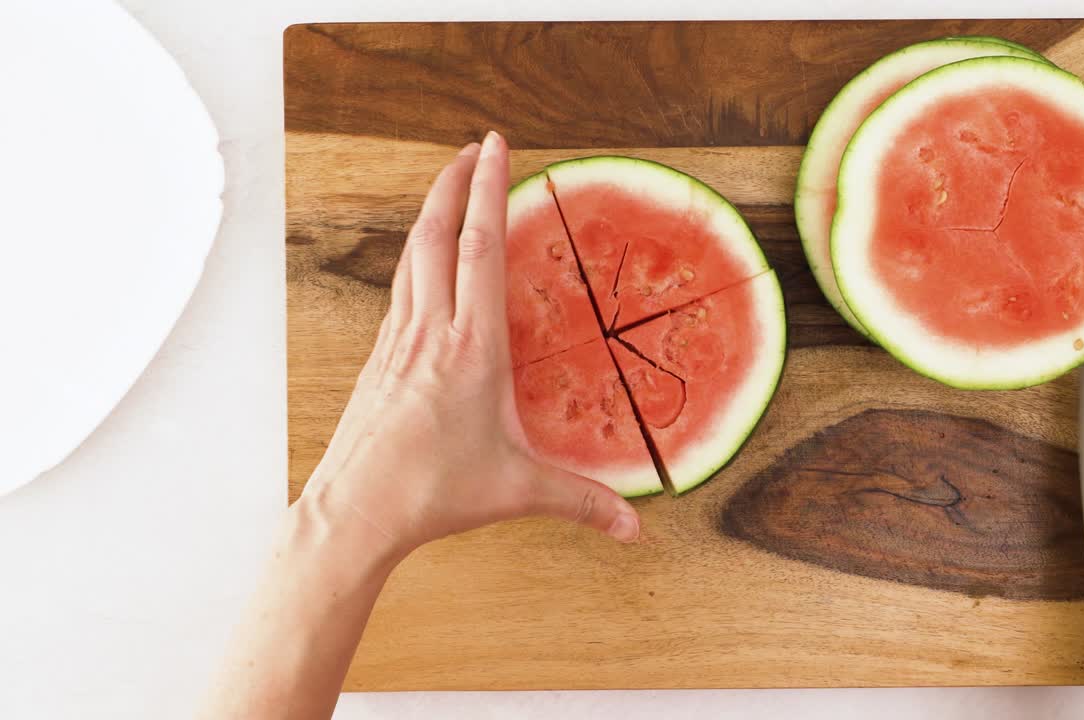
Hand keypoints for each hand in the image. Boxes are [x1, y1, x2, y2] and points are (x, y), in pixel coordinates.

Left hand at [299, 132, 640, 561]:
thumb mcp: (518, 491)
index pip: (480, 249)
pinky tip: (424, 265)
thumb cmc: (431, 494)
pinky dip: (417, 258)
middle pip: (436, 235)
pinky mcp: (380, 359)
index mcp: (471, 349)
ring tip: (449, 189)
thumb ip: (582, 503)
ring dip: (431, 215)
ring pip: (412, 258)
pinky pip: (400, 290)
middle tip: (472, 148)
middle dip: (453, 183)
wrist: (354, 512)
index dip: (488, 191)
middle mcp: (430, 332)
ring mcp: (398, 342)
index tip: (495, 146)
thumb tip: (635, 528)